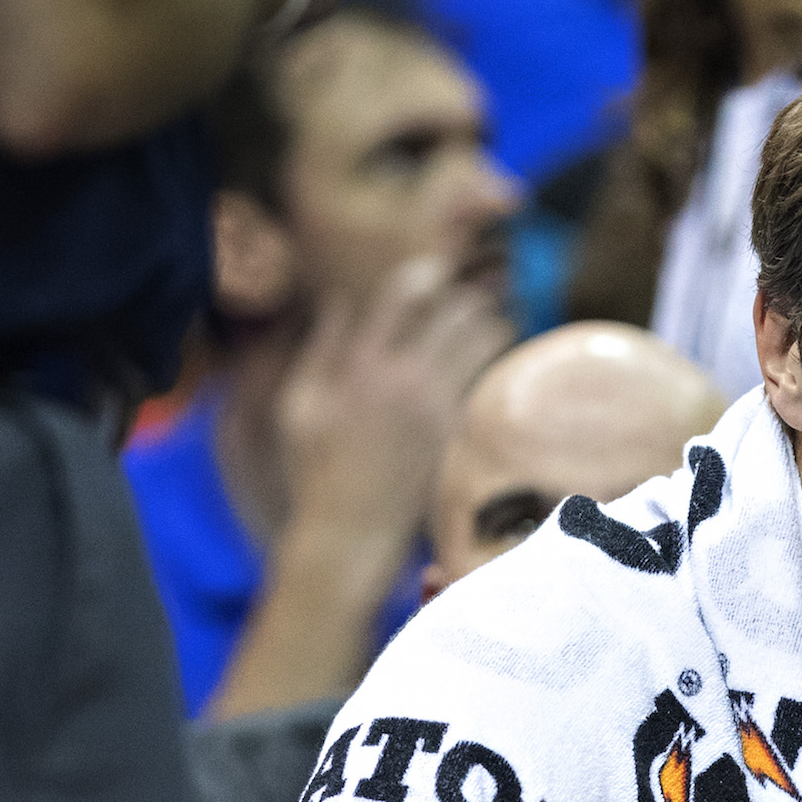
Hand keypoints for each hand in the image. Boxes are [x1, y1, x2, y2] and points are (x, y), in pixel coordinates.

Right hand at [275, 256, 511, 554]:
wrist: (349, 531)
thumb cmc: (315, 471)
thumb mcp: (299, 406)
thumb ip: (319, 351)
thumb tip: (337, 304)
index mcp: (358, 365)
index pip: (399, 298)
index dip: (424, 275)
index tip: (439, 270)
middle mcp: (400, 379)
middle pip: (453, 314)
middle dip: (472, 297)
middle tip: (484, 293)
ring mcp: (433, 405)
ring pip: (481, 344)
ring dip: (493, 325)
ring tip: (503, 318)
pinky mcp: (455, 431)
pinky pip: (484, 381)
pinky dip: (493, 365)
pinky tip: (496, 360)